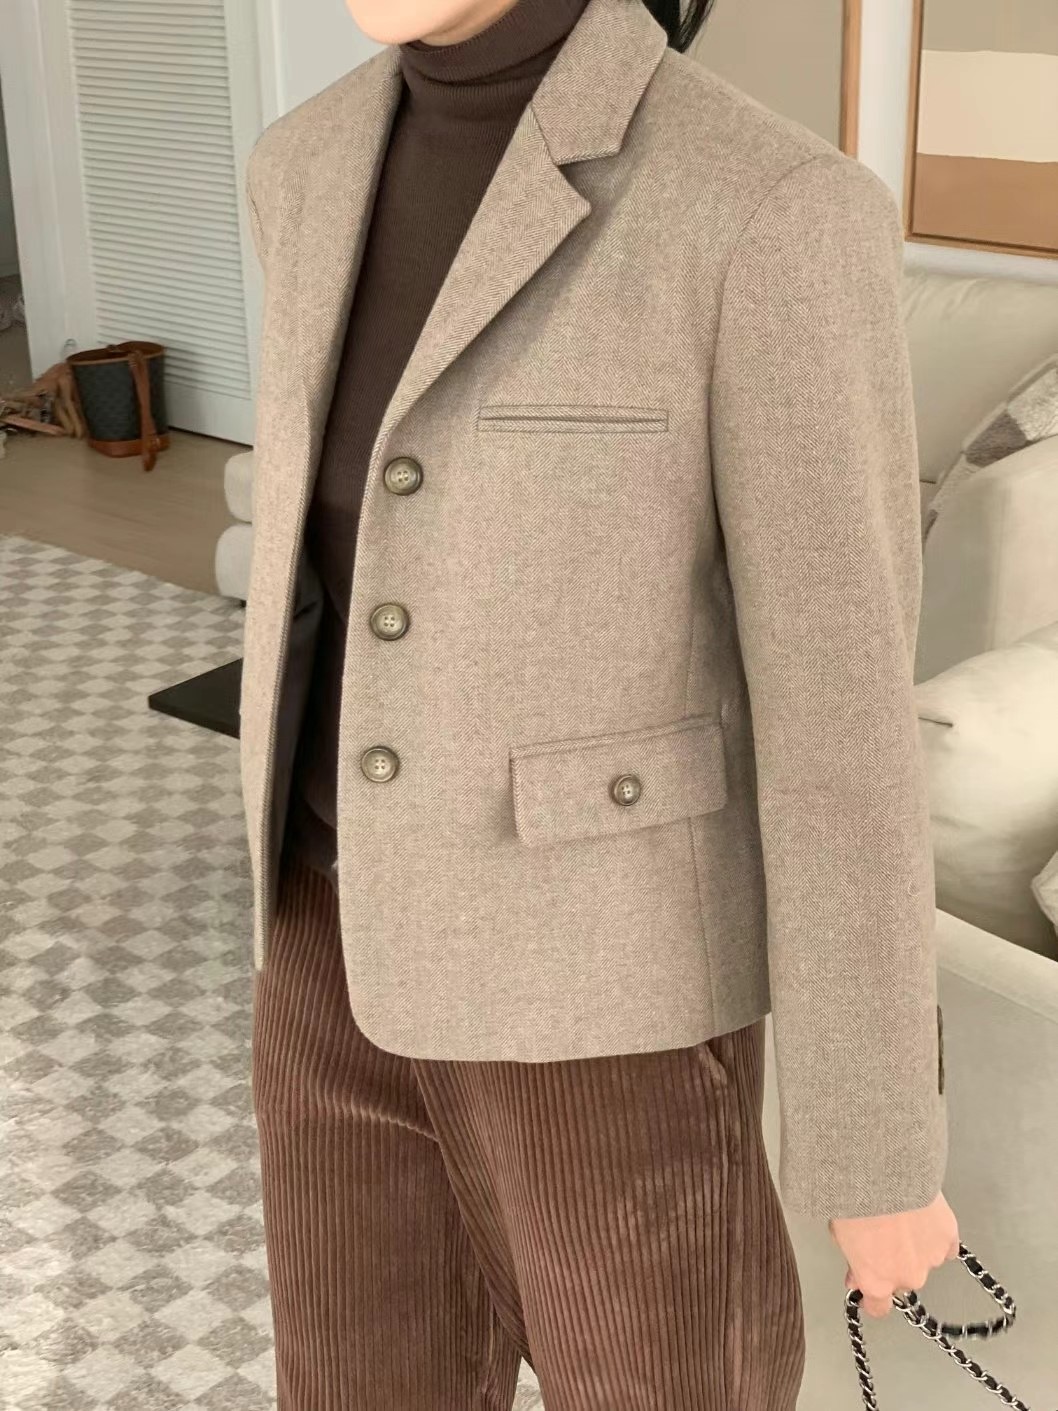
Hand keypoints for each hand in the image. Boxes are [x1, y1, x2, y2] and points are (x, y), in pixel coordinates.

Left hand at [828, 1191, 959, 1318]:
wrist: (883, 1172)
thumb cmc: (855, 1198)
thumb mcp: (839, 1234)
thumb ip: (853, 1261)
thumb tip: (855, 1275)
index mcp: (877, 1281)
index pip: (879, 1307)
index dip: (872, 1299)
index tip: (868, 1291)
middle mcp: (908, 1277)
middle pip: (902, 1279)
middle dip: (893, 1264)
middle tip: (882, 1237)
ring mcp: (932, 1258)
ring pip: (924, 1261)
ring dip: (914, 1247)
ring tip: (900, 1219)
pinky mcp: (949, 1236)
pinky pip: (944, 1245)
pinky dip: (935, 1236)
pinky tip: (922, 1219)